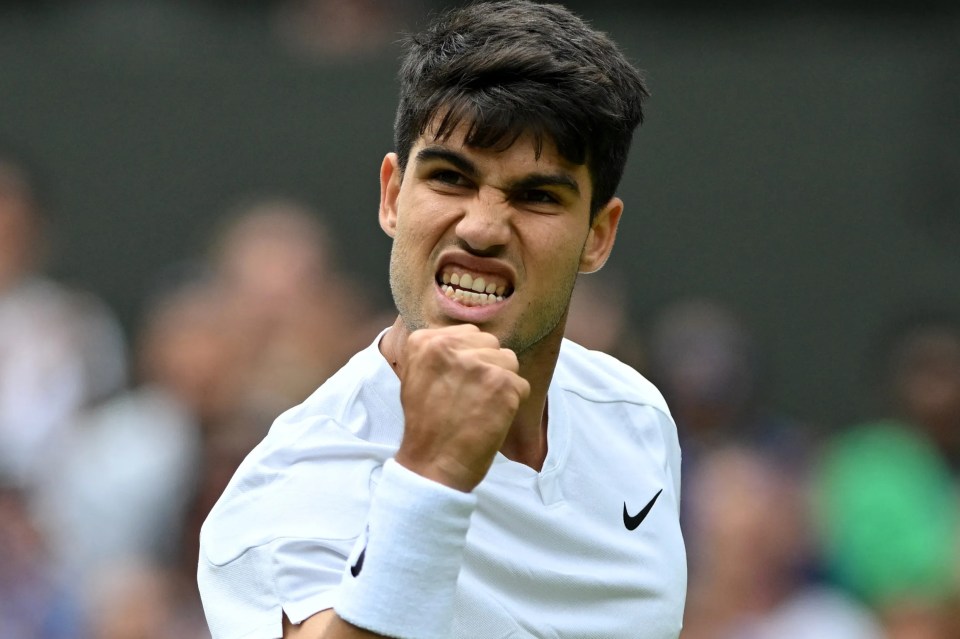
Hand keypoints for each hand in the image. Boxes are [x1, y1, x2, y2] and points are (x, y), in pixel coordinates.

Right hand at [393, 324, 530, 491]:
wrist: (432, 465)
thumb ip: (441, 351)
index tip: (457, 384)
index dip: (469, 359)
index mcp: (425, 341)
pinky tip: (491, 419)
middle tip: (470, 398)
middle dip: (487, 368)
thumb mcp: (416, 376)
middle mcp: (449, 346)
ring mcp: (478, 364)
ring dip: (502, 384)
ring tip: (480, 408)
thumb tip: (474, 337)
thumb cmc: (426, 425)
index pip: (469, 333)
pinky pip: (522, 385)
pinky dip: (512, 405)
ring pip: (509, 362)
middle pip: (491, 344)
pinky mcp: (502, 384)